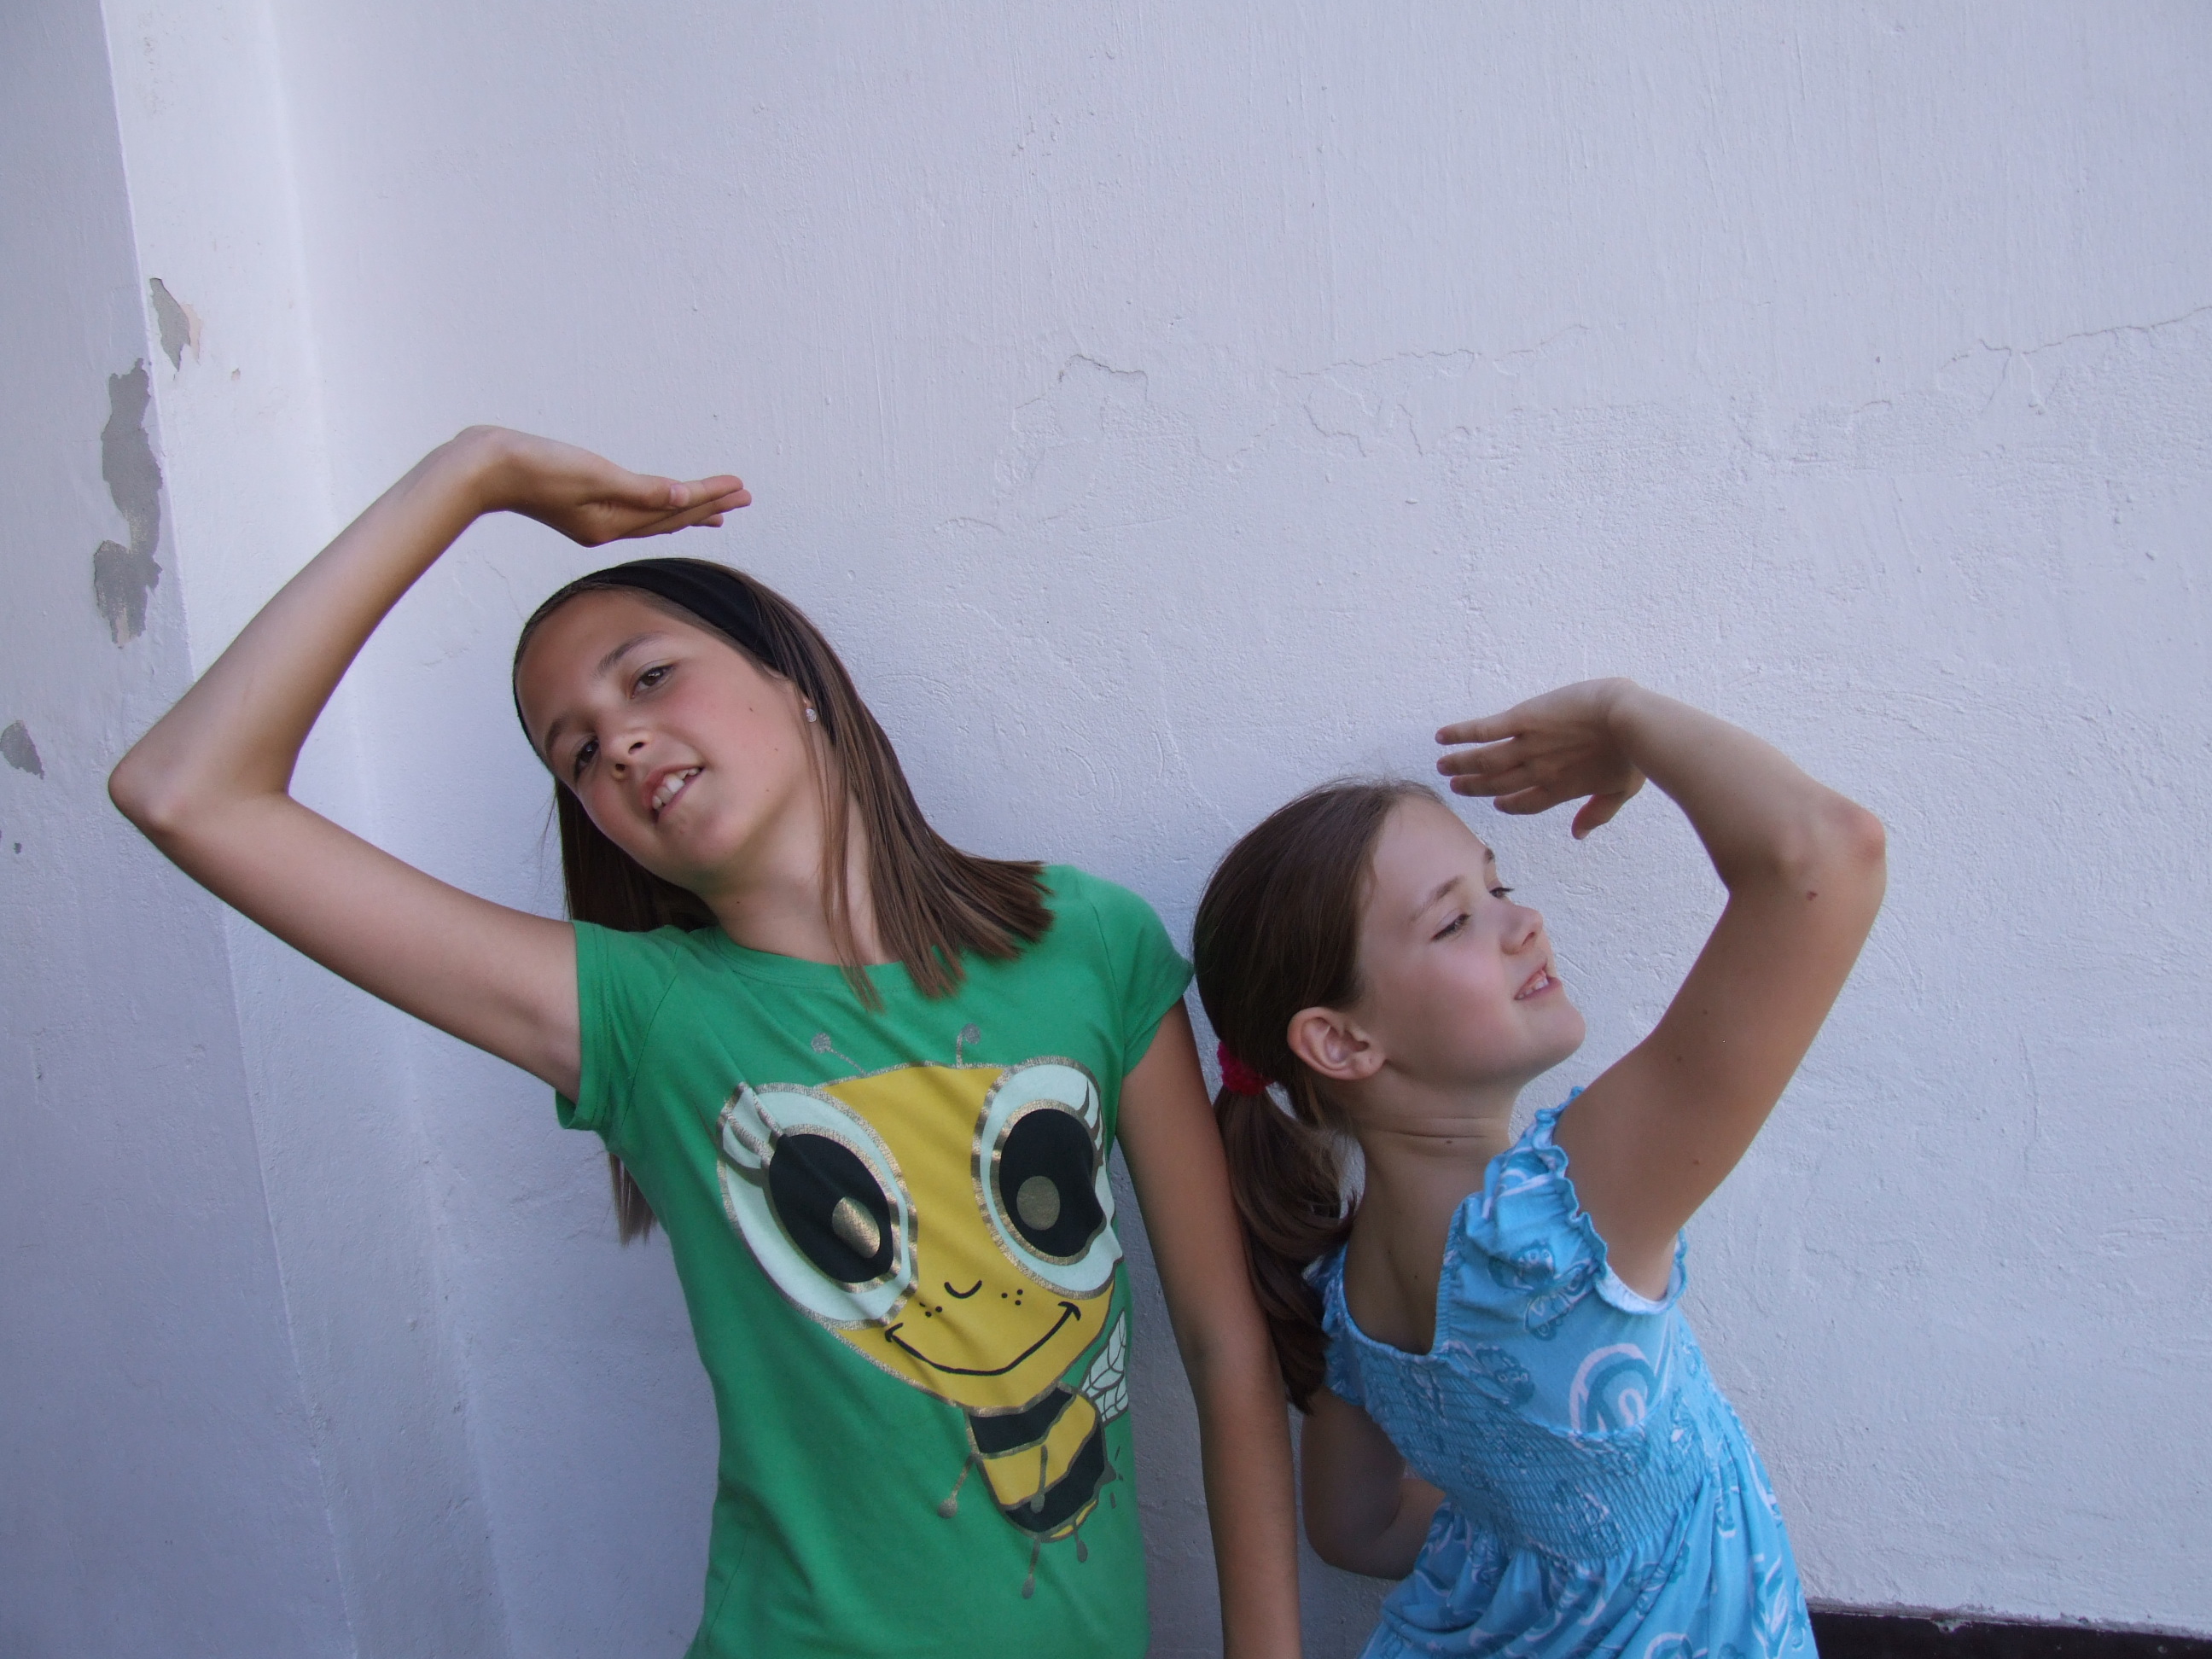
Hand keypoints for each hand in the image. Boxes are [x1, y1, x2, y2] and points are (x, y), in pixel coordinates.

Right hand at [456, 426, 750, 547]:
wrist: (481, 468)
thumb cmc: (533, 467)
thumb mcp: (593, 475)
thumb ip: (638, 489)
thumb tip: (682, 496)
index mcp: (612, 522)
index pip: (674, 509)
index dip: (709, 496)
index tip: (741, 487)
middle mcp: (607, 527)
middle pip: (669, 517)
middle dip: (708, 506)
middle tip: (745, 496)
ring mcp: (594, 519)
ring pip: (652, 517)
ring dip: (686, 509)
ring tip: (717, 509)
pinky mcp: (581, 507)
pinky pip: (632, 511)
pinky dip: (655, 507)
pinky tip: (663, 503)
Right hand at [1435, 677, 1646, 838]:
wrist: (1628, 720)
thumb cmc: (1633, 754)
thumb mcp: (1621, 789)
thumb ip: (1598, 812)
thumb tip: (1579, 834)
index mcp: (1560, 789)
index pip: (1525, 803)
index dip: (1508, 805)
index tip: (1497, 803)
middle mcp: (1538, 772)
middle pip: (1498, 785)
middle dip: (1475, 787)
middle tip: (1456, 786)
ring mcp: (1528, 746)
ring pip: (1484, 761)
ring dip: (1461, 765)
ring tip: (1443, 766)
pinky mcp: (1522, 719)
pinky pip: (1484, 730)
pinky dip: (1461, 734)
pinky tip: (1442, 737)